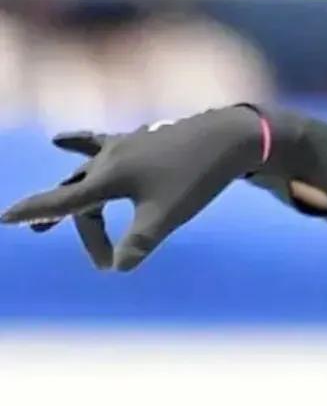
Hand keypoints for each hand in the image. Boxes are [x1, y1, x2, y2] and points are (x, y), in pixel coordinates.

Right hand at [0, 106, 265, 270]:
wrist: (225, 138)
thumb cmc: (196, 179)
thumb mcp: (167, 216)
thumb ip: (140, 242)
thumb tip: (120, 268)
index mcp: (108, 178)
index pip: (63, 201)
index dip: (34, 211)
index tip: (5, 218)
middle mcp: (107, 159)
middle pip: (81, 199)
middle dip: (85, 232)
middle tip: (102, 263)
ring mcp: (120, 147)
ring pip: (84, 174)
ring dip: (69, 197)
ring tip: (46, 222)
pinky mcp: (135, 141)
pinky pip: (96, 144)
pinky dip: (77, 146)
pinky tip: (60, 142)